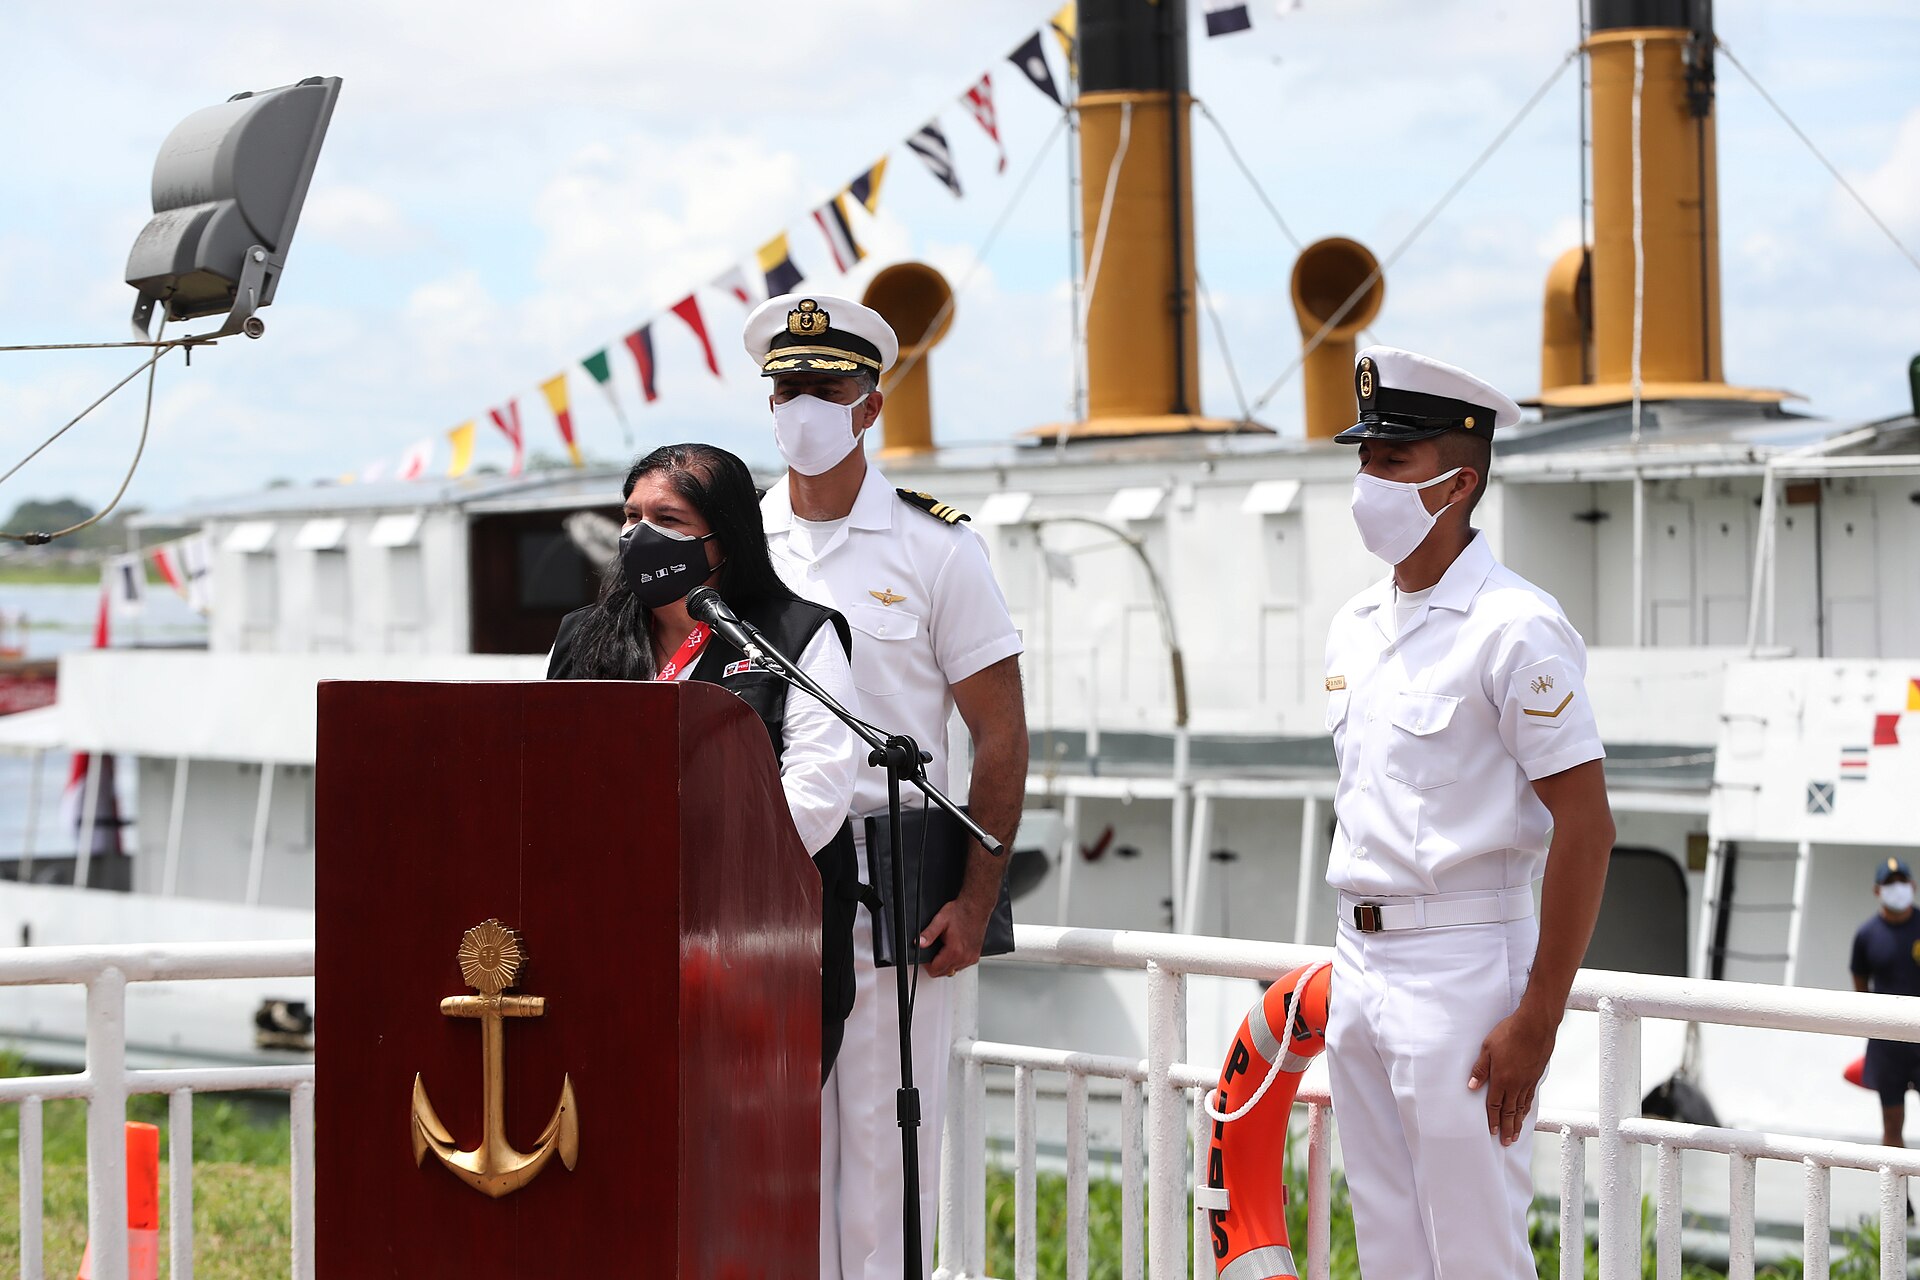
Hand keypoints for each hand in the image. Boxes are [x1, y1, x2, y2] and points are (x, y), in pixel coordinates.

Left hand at [918, 895, 991, 977]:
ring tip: (945, 948)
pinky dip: (955, 961)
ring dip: (946, 963)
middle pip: (943, 973)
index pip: (935, 970)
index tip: (926, 956)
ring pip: (952, 970)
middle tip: (934, 950)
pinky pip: (961, 966)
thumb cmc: (960, 912)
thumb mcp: (940, 920)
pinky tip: (954, 949)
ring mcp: (971, 958)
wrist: (975, 907)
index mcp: (954, 951)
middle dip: (935, 965)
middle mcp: (964, 957)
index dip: (927, 964)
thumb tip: (918, 943)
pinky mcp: (975, 956)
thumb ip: (928, 934)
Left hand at [1467, 1007, 1558, 1145]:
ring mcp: (1528, 1081)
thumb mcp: (1487, 1048)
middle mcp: (1516, 1084)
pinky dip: (1527, 1108)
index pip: (1495, 1105)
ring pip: (1522, 1107)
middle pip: (1510, 1111)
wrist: (1535, 1026)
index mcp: (1502, 1079)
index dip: (1493, 1119)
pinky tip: (1526, 1113)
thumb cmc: (1509, 1033)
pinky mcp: (1536, 1076)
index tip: (1493, 1132)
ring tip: (1516, 1134)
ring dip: (1518, 1122)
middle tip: (1506, 1142)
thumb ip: (1480, 1069)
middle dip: (1507, 1128)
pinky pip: (1530, 1097)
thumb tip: (1472, 1087)